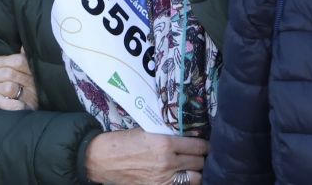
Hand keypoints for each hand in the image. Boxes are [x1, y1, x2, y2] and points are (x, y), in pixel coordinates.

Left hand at [0, 50, 38, 110]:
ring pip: (9, 88)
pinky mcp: (28, 109)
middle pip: (10, 74)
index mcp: (34, 69)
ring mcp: (31, 96)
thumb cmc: (30, 84)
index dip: (1, 61)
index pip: (18, 61)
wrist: (42, 104)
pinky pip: (14, 106)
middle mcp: (33, 81)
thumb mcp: (30, 69)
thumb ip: (25, 58)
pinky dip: (1, 101)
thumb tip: (22, 46)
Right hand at [81, 130, 207, 184]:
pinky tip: (185, 177)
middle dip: (202, 159)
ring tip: (195, 168)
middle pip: (199, 162)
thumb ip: (171, 136)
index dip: (205, 146)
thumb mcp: (151, 132)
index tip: (207, 145)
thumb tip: (191, 137)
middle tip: (202, 156)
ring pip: (194, 178)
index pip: (198, 146)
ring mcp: (162, 178)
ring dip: (197, 172)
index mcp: (166, 143)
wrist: (104, 159)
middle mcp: (167, 162)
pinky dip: (185, 182)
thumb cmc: (126, 141)